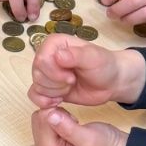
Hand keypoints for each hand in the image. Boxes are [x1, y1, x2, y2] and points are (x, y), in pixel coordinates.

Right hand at [28, 35, 144, 108]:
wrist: (111, 83)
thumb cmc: (104, 66)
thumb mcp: (94, 58)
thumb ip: (76, 55)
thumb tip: (58, 56)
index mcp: (55, 43)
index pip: (42, 59)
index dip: (55, 72)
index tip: (72, 76)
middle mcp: (47, 56)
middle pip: (37, 74)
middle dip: (56, 83)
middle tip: (73, 81)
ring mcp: (46, 72)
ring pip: (37, 86)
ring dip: (55, 92)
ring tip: (71, 87)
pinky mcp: (48, 88)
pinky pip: (35, 96)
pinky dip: (45, 101)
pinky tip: (59, 100)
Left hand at [32, 107, 126, 145]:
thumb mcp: (89, 138)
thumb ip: (68, 129)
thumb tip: (49, 115)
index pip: (41, 120)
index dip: (58, 114)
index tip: (73, 121)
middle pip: (38, 118)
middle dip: (56, 114)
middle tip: (74, 123)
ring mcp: (45, 145)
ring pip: (41, 116)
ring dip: (58, 114)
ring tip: (73, 124)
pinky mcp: (49, 138)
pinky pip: (45, 118)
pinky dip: (58, 115)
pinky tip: (70, 123)